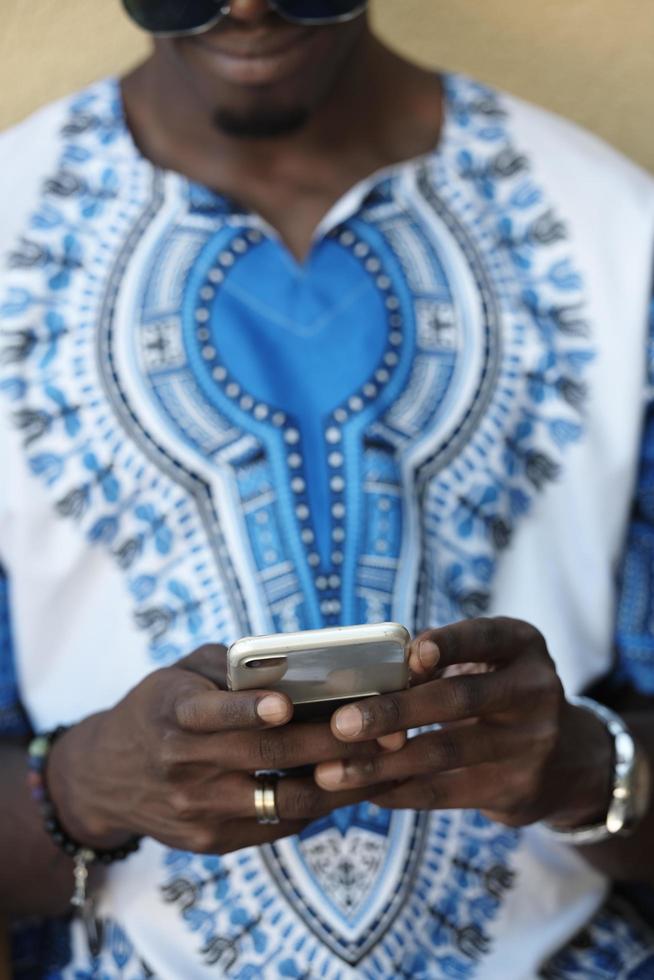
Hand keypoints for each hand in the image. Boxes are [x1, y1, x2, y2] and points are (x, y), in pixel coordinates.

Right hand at [47, 644, 390, 854]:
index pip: (210, 712)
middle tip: (383, 728)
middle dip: (330, 743)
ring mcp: (197, 809)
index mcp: (173, 713)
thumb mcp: (181, 672)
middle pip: (266, 757)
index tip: (286, 704)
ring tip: (382, 760)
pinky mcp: (211, 840)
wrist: (106, 777)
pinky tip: (350, 783)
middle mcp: (182, 764)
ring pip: (282, 801)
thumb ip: (230, 665)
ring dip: (339, 782)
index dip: (248, 709)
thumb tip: (298, 661)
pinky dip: (317, 805)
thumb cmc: (161, 708)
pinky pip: (277, 826)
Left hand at [315, 618, 611, 828]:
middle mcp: (534, 689)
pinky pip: (448, 792)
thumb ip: (440, 662)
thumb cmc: (498, 693)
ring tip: (332, 772)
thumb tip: (367, 677)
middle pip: (458, 698)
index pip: (484, 637)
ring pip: (446, 752)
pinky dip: (401, 792)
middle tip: (341, 724)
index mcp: (522, 644)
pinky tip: (365, 792)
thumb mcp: (488, 662)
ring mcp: (530, 743)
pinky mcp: (516, 789)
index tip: (412, 654)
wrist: (568, 758)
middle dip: (394, 711)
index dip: (450, 644)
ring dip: (383, 764)